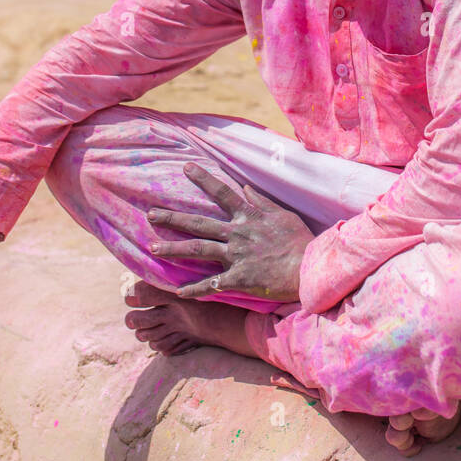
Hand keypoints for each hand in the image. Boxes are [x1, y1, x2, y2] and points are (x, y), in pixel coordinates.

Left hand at [146, 162, 313, 301]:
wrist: (310, 268)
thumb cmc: (300, 241)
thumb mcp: (283, 215)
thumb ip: (262, 202)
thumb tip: (246, 187)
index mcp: (248, 216)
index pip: (221, 192)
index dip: (202, 179)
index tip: (185, 168)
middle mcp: (237, 234)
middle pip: (198, 223)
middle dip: (172, 218)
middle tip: (150, 214)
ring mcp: (236, 256)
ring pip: (198, 250)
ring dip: (173, 250)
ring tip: (153, 249)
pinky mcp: (239, 278)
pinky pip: (211, 284)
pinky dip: (194, 289)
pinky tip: (177, 292)